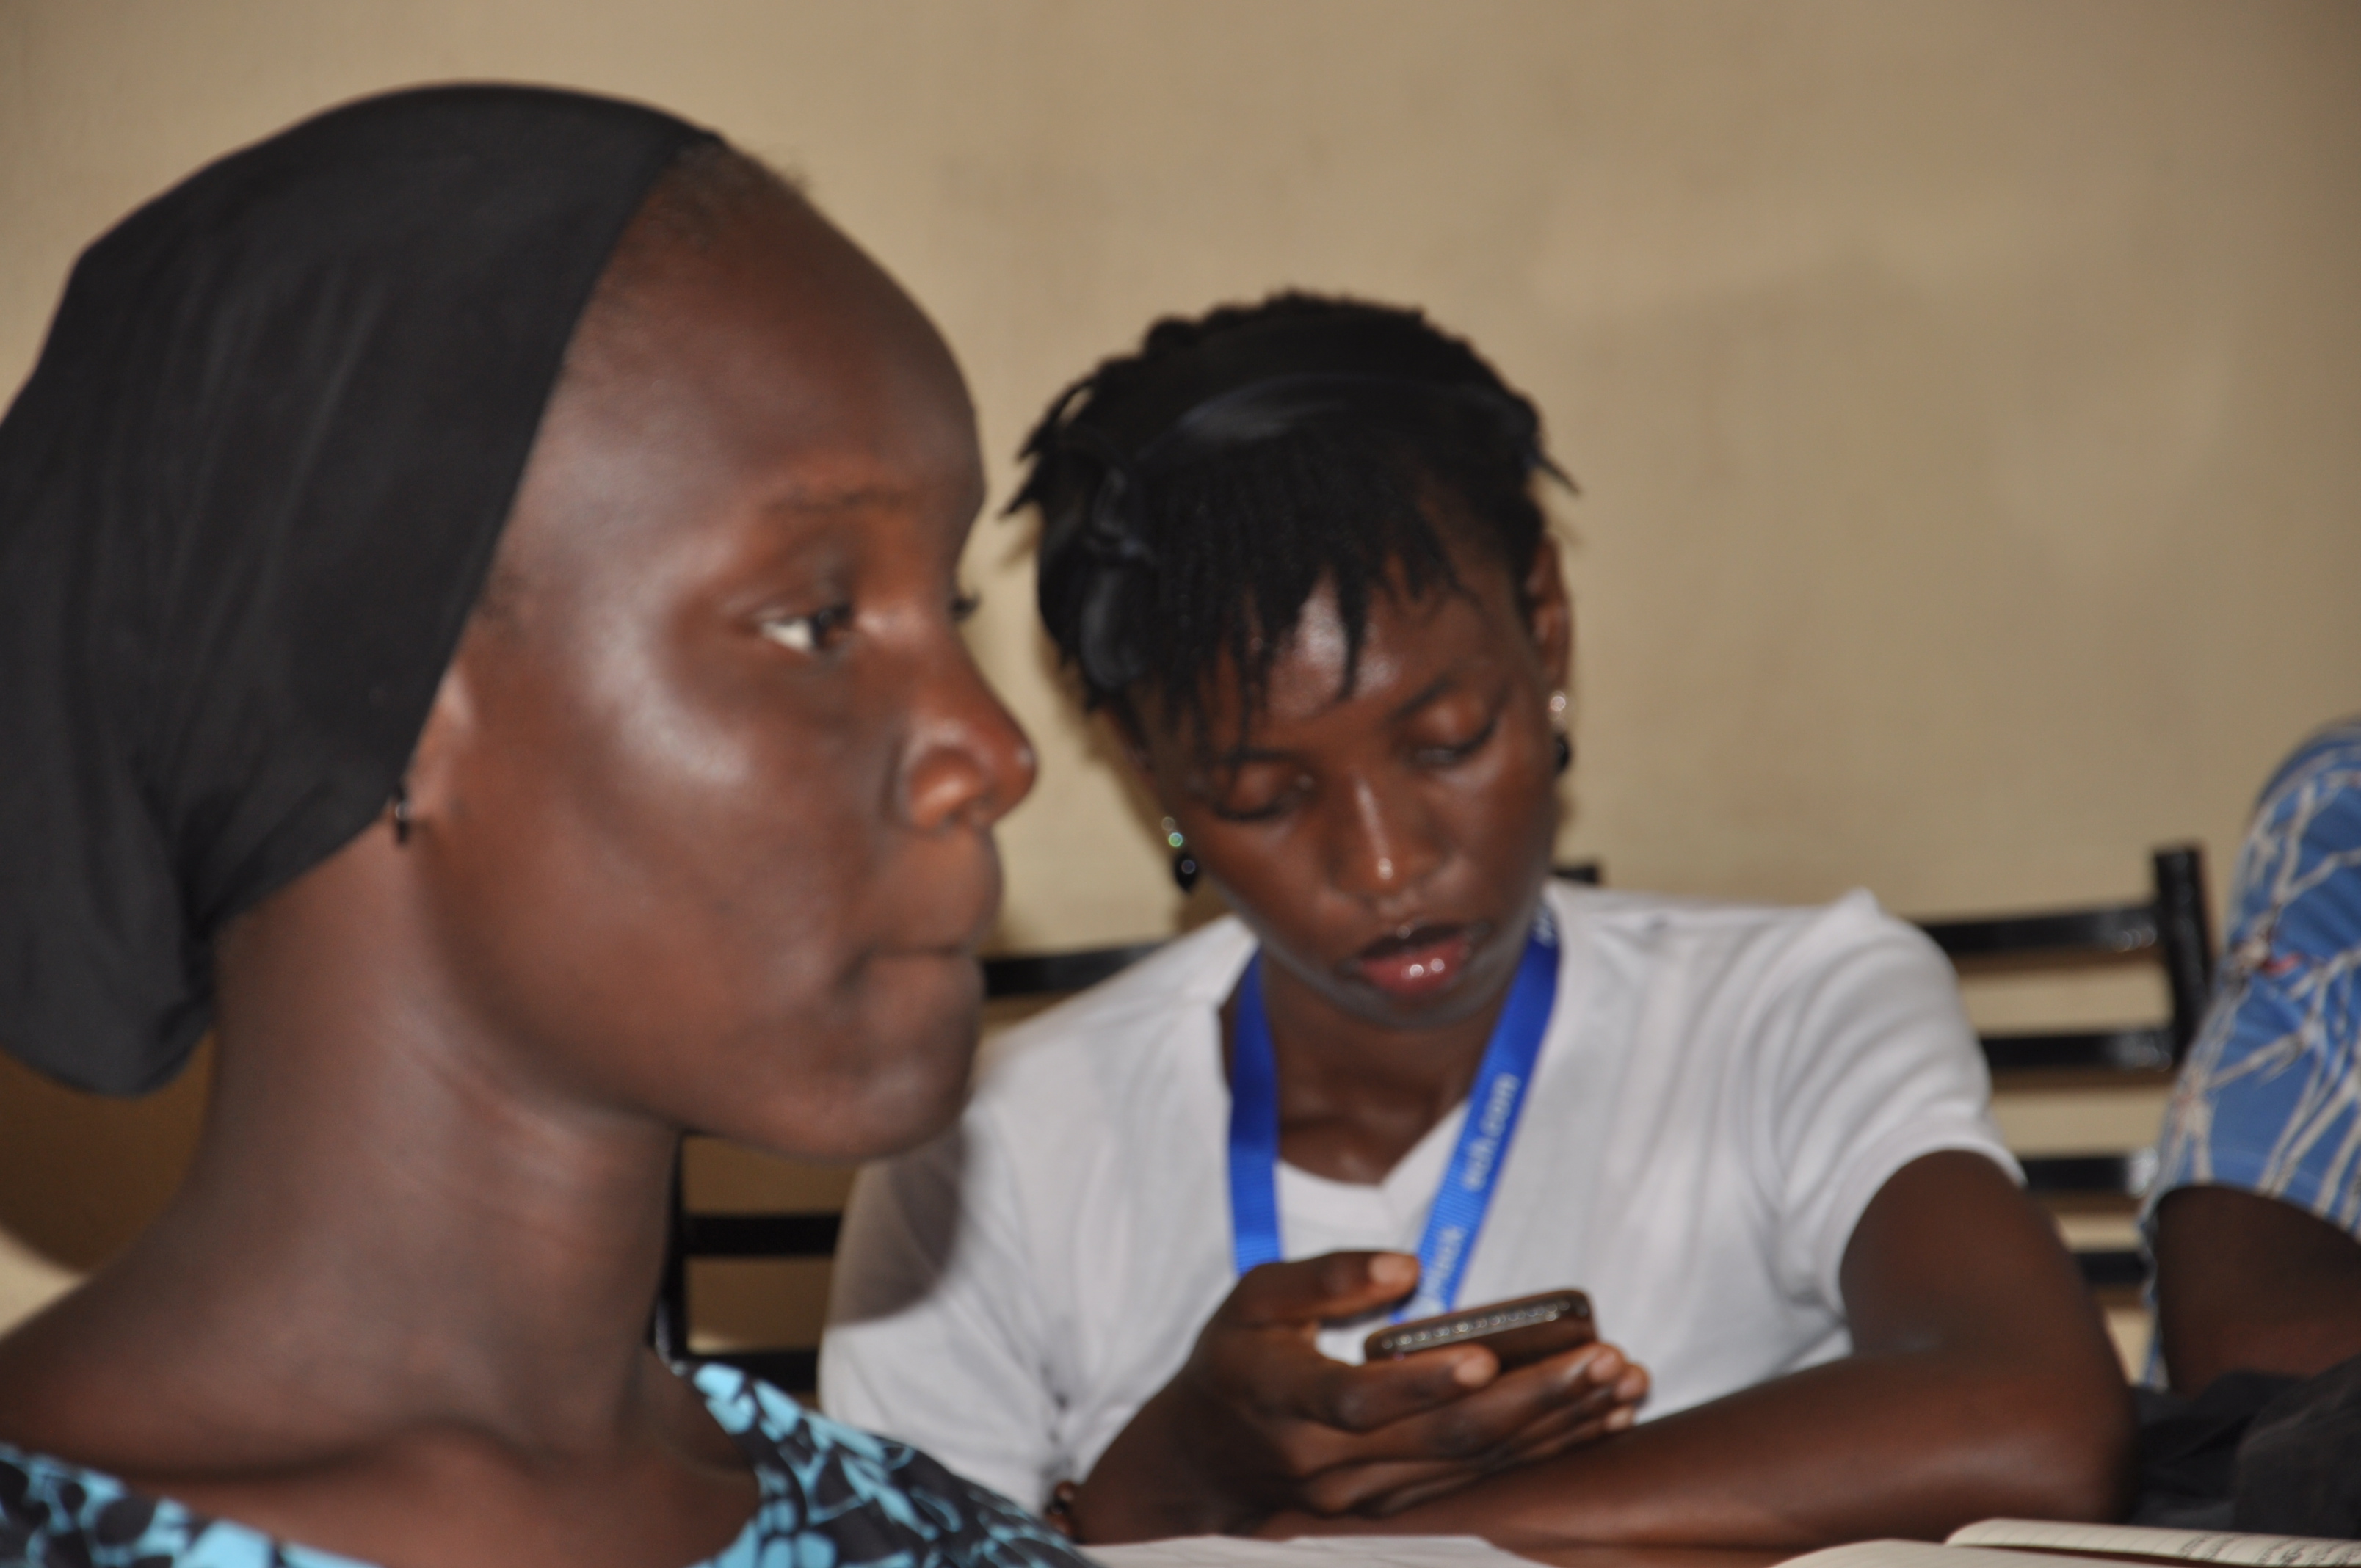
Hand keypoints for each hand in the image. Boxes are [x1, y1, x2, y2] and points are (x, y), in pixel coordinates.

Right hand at [1070, 1251, 1647, 1541]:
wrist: (1204, 1464)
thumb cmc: (1238, 1360)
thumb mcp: (1254, 1299)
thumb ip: (1324, 1278)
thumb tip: (1407, 1269)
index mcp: (1284, 1400)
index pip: (1357, 1400)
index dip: (1422, 1383)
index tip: (1484, 1355)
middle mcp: (1326, 1465)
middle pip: (1443, 1441)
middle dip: (1533, 1401)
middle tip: (1606, 1358)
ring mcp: (1365, 1501)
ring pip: (1475, 1471)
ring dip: (1555, 1430)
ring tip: (1622, 1382)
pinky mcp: (1397, 1513)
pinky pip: (1482, 1487)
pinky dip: (1544, 1454)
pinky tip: (1598, 1421)